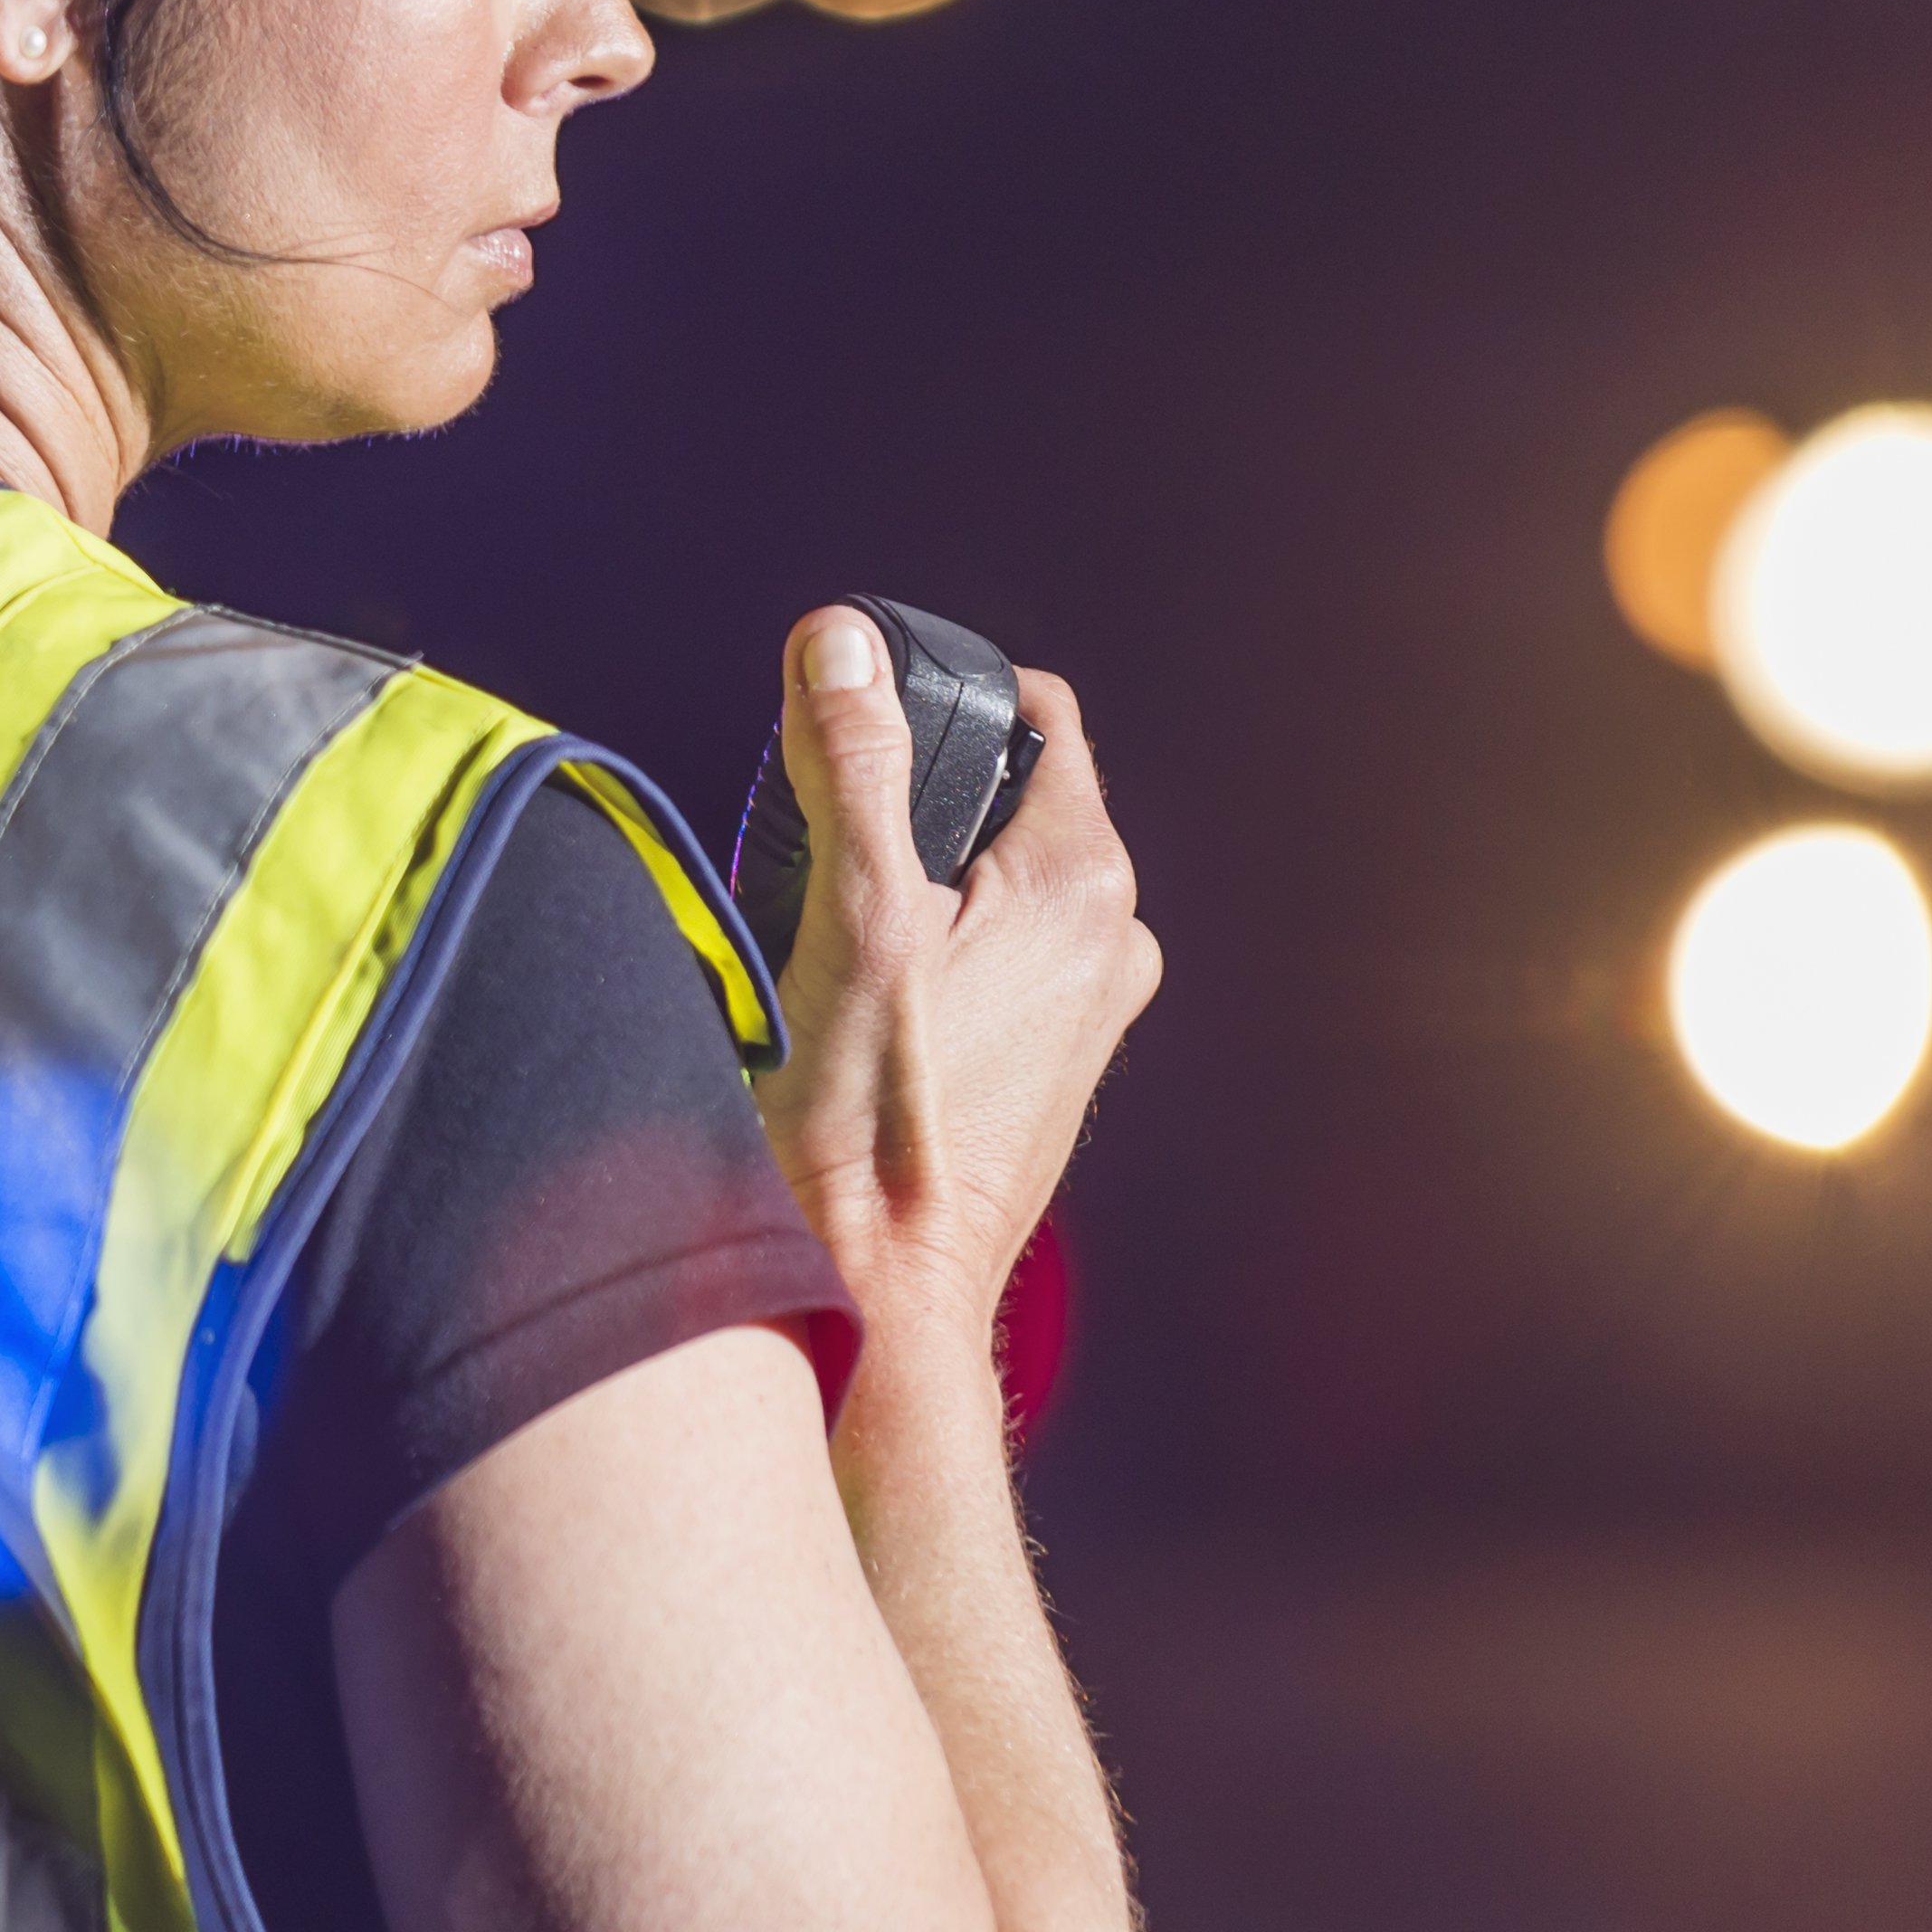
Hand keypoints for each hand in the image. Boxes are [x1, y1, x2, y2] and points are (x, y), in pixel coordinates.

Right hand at [745, 608, 1161, 1375]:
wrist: (876, 1291)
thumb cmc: (863, 1120)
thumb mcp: (847, 913)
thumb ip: (851, 763)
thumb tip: (843, 640)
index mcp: (1083, 882)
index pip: (1035, 712)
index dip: (937, 699)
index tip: (851, 735)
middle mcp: (1113, 938)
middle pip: (1004, 797)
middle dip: (910, 802)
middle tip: (818, 858)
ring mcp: (1092, 1009)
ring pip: (992, 880)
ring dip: (912, 883)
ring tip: (830, 943)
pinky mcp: (1055, 1065)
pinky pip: (994, 955)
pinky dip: (928, 951)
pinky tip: (858, 1004)